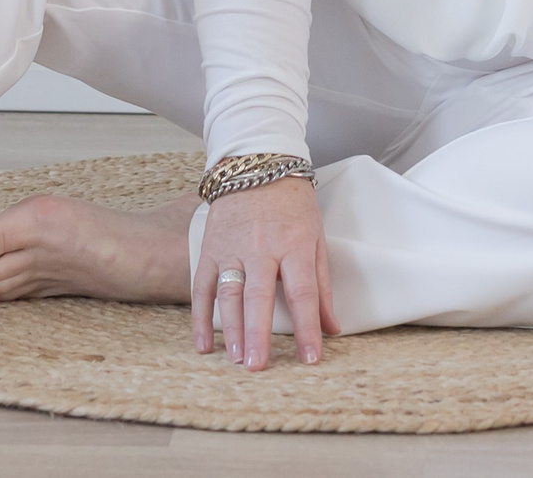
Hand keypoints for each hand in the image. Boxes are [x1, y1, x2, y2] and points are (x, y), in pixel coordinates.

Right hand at [192, 174, 338, 369]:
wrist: (256, 165)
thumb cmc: (292, 205)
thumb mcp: (315, 238)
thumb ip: (322, 284)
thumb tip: (332, 327)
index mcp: (293, 244)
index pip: (303, 293)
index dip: (307, 328)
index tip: (311, 358)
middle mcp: (261, 247)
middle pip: (259, 296)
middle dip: (258, 334)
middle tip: (258, 366)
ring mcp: (231, 248)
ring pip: (229, 294)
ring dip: (231, 329)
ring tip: (237, 359)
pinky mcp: (209, 248)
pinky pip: (201, 287)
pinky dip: (200, 317)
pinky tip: (204, 344)